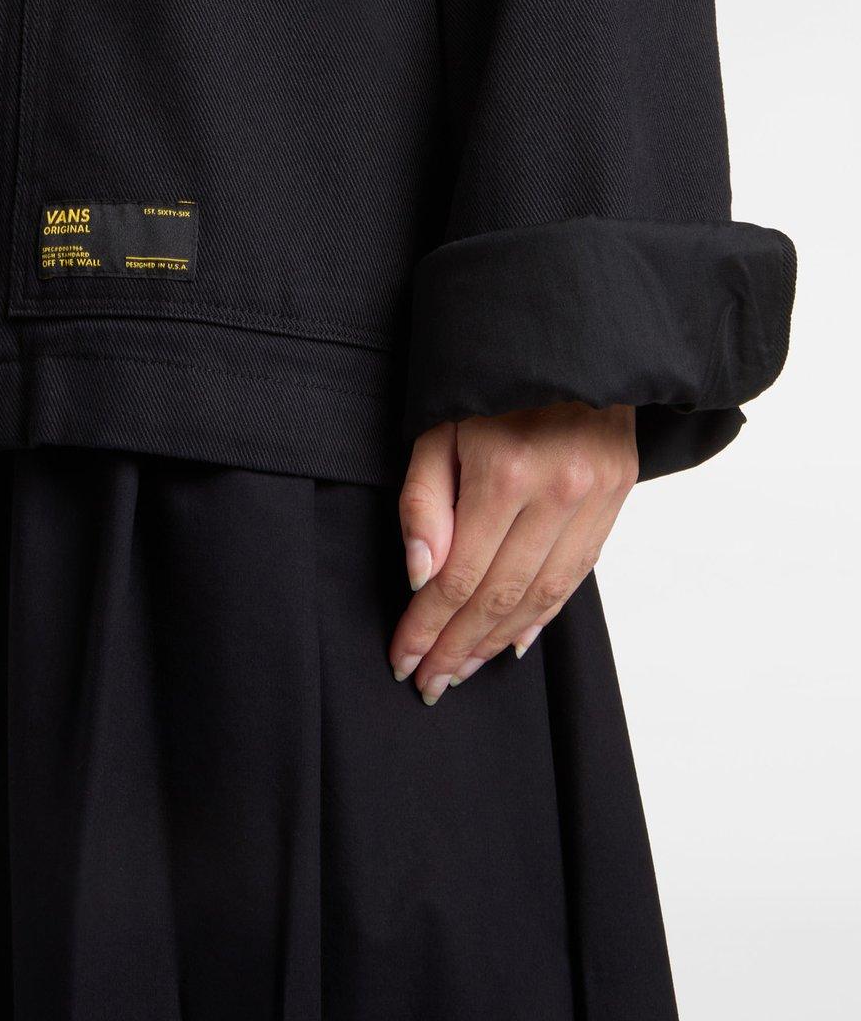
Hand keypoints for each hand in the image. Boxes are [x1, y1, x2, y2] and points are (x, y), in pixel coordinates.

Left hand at [390, 403, 637, 703]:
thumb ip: (423, 500)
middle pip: (499, 596)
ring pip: (542, 596)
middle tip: (427, 683)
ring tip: (461, 671)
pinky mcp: (617, 497)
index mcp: (506, 470)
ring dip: (496, 643)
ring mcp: (596, 497)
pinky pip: (577, 575)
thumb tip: (422, 577)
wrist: (573, 337)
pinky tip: (511, 643)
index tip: (402, 658)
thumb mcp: (438, 425)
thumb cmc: (489, 379)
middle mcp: (559, 491)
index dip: (427, 626)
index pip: (459, 576)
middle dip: (457, 647)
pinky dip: (542, 616)